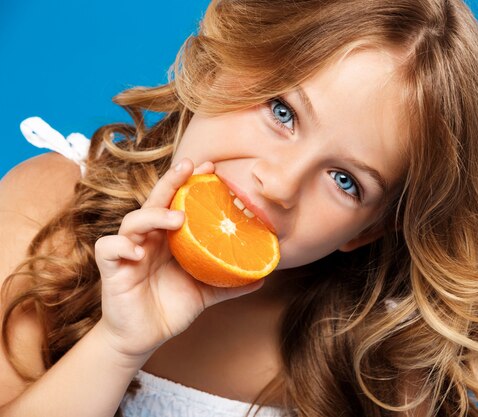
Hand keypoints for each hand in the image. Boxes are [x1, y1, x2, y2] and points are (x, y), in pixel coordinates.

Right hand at [94, 158, 263, 359]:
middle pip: (155, 202)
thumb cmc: (171, 308)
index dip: (190, 184)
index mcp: (169, 240)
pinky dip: (121, 246)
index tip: (211, 169)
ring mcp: (129, 252)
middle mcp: (149, 240)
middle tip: (189, 167)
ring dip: (153, 216)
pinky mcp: (112, 269)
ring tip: (175, 219)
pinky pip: (108, 249)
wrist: (144, 338)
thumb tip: (263, 277)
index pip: (178, 203)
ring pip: (132, 221)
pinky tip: (138, 252)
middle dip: (171, 182)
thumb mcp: (205, 293)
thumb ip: (229, 283)